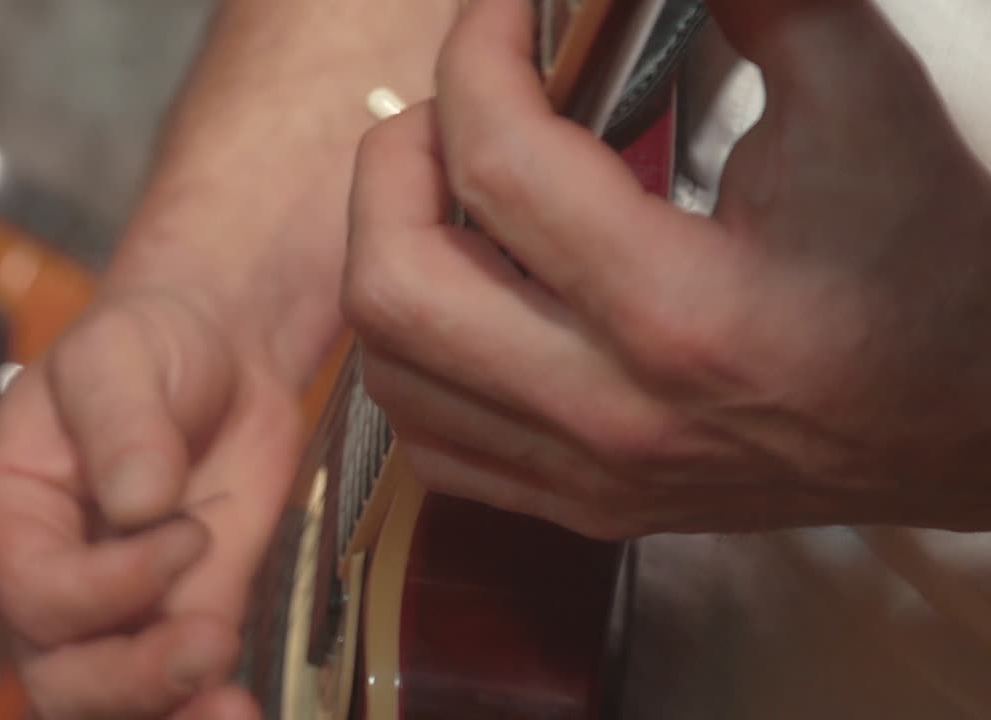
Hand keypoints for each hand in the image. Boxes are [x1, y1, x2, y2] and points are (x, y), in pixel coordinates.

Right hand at [0, 286, 302, 717]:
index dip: (106, 584)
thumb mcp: (120, 354)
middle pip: (59, 676)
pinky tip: (243, 710)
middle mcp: (42, 580)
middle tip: (209, 640)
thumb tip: (137, 502)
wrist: (221, 355)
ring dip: (168, 712)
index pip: (31, 588)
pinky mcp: (181, 620)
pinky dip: (204, 710)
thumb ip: (122, 421)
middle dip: (131, 677)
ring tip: (231, 709)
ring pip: (109, 705)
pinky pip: (178, 693)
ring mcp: (112, 614)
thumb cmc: (148, 345)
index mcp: (4, 513)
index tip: (186, 530)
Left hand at [343, 0, 990, 537]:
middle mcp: (612, 410)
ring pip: (392, 370)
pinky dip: (413, 360)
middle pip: (398, 283)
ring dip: (388, 257)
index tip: (500, 12)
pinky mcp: (580, 505)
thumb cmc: (928, 270)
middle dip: (391, 166)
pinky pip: (429, 442)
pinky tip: (461, 303)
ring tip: (446, 198)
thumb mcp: (857, 100)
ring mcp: (586, 471)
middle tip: (446, 113)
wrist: (963, 419)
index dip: (475, 52)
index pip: (499, 161)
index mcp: (681, 310)